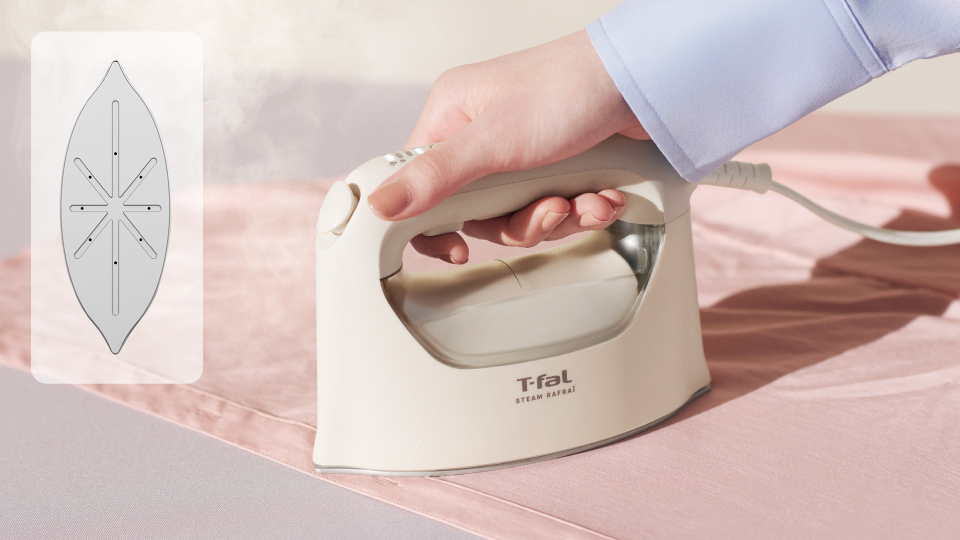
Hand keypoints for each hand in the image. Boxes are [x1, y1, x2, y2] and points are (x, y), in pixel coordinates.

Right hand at [367, 29, 647, 263]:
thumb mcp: (494, 139)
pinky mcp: (557, 166)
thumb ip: (435, 176)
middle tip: (546, 210)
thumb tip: (379, 204)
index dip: (433, 222)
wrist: (645, 83)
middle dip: (519, 221)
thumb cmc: (570, 87)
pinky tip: (602, 195)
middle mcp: (483, 135)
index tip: (454, 248)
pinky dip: (582, 209)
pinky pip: (554, 209)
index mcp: (453, 117)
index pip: (419, 183)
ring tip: (583, 201)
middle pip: (476, 213)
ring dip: (557, 217)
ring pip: (519, 216)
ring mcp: (522, 153)